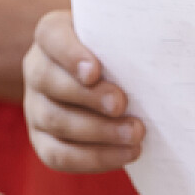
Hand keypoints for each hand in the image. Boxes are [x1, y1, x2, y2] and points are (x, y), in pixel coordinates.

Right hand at [21, 10, 140, 172]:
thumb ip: (129, 37)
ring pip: (55, 121)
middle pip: (49, 81)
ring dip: (98, 131)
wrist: (112, 83)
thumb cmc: (120, 54)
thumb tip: (159, 43)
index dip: (70, 54)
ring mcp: (35, 107)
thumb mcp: (120, 37)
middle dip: (88, 96)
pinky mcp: (42, 140)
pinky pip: (58, 155)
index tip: (95, 70)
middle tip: (122, 105)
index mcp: (53, 36)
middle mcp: (37, 69)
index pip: (52, 36)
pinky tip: (125, 154)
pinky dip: (93, 158)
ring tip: (135, 134)